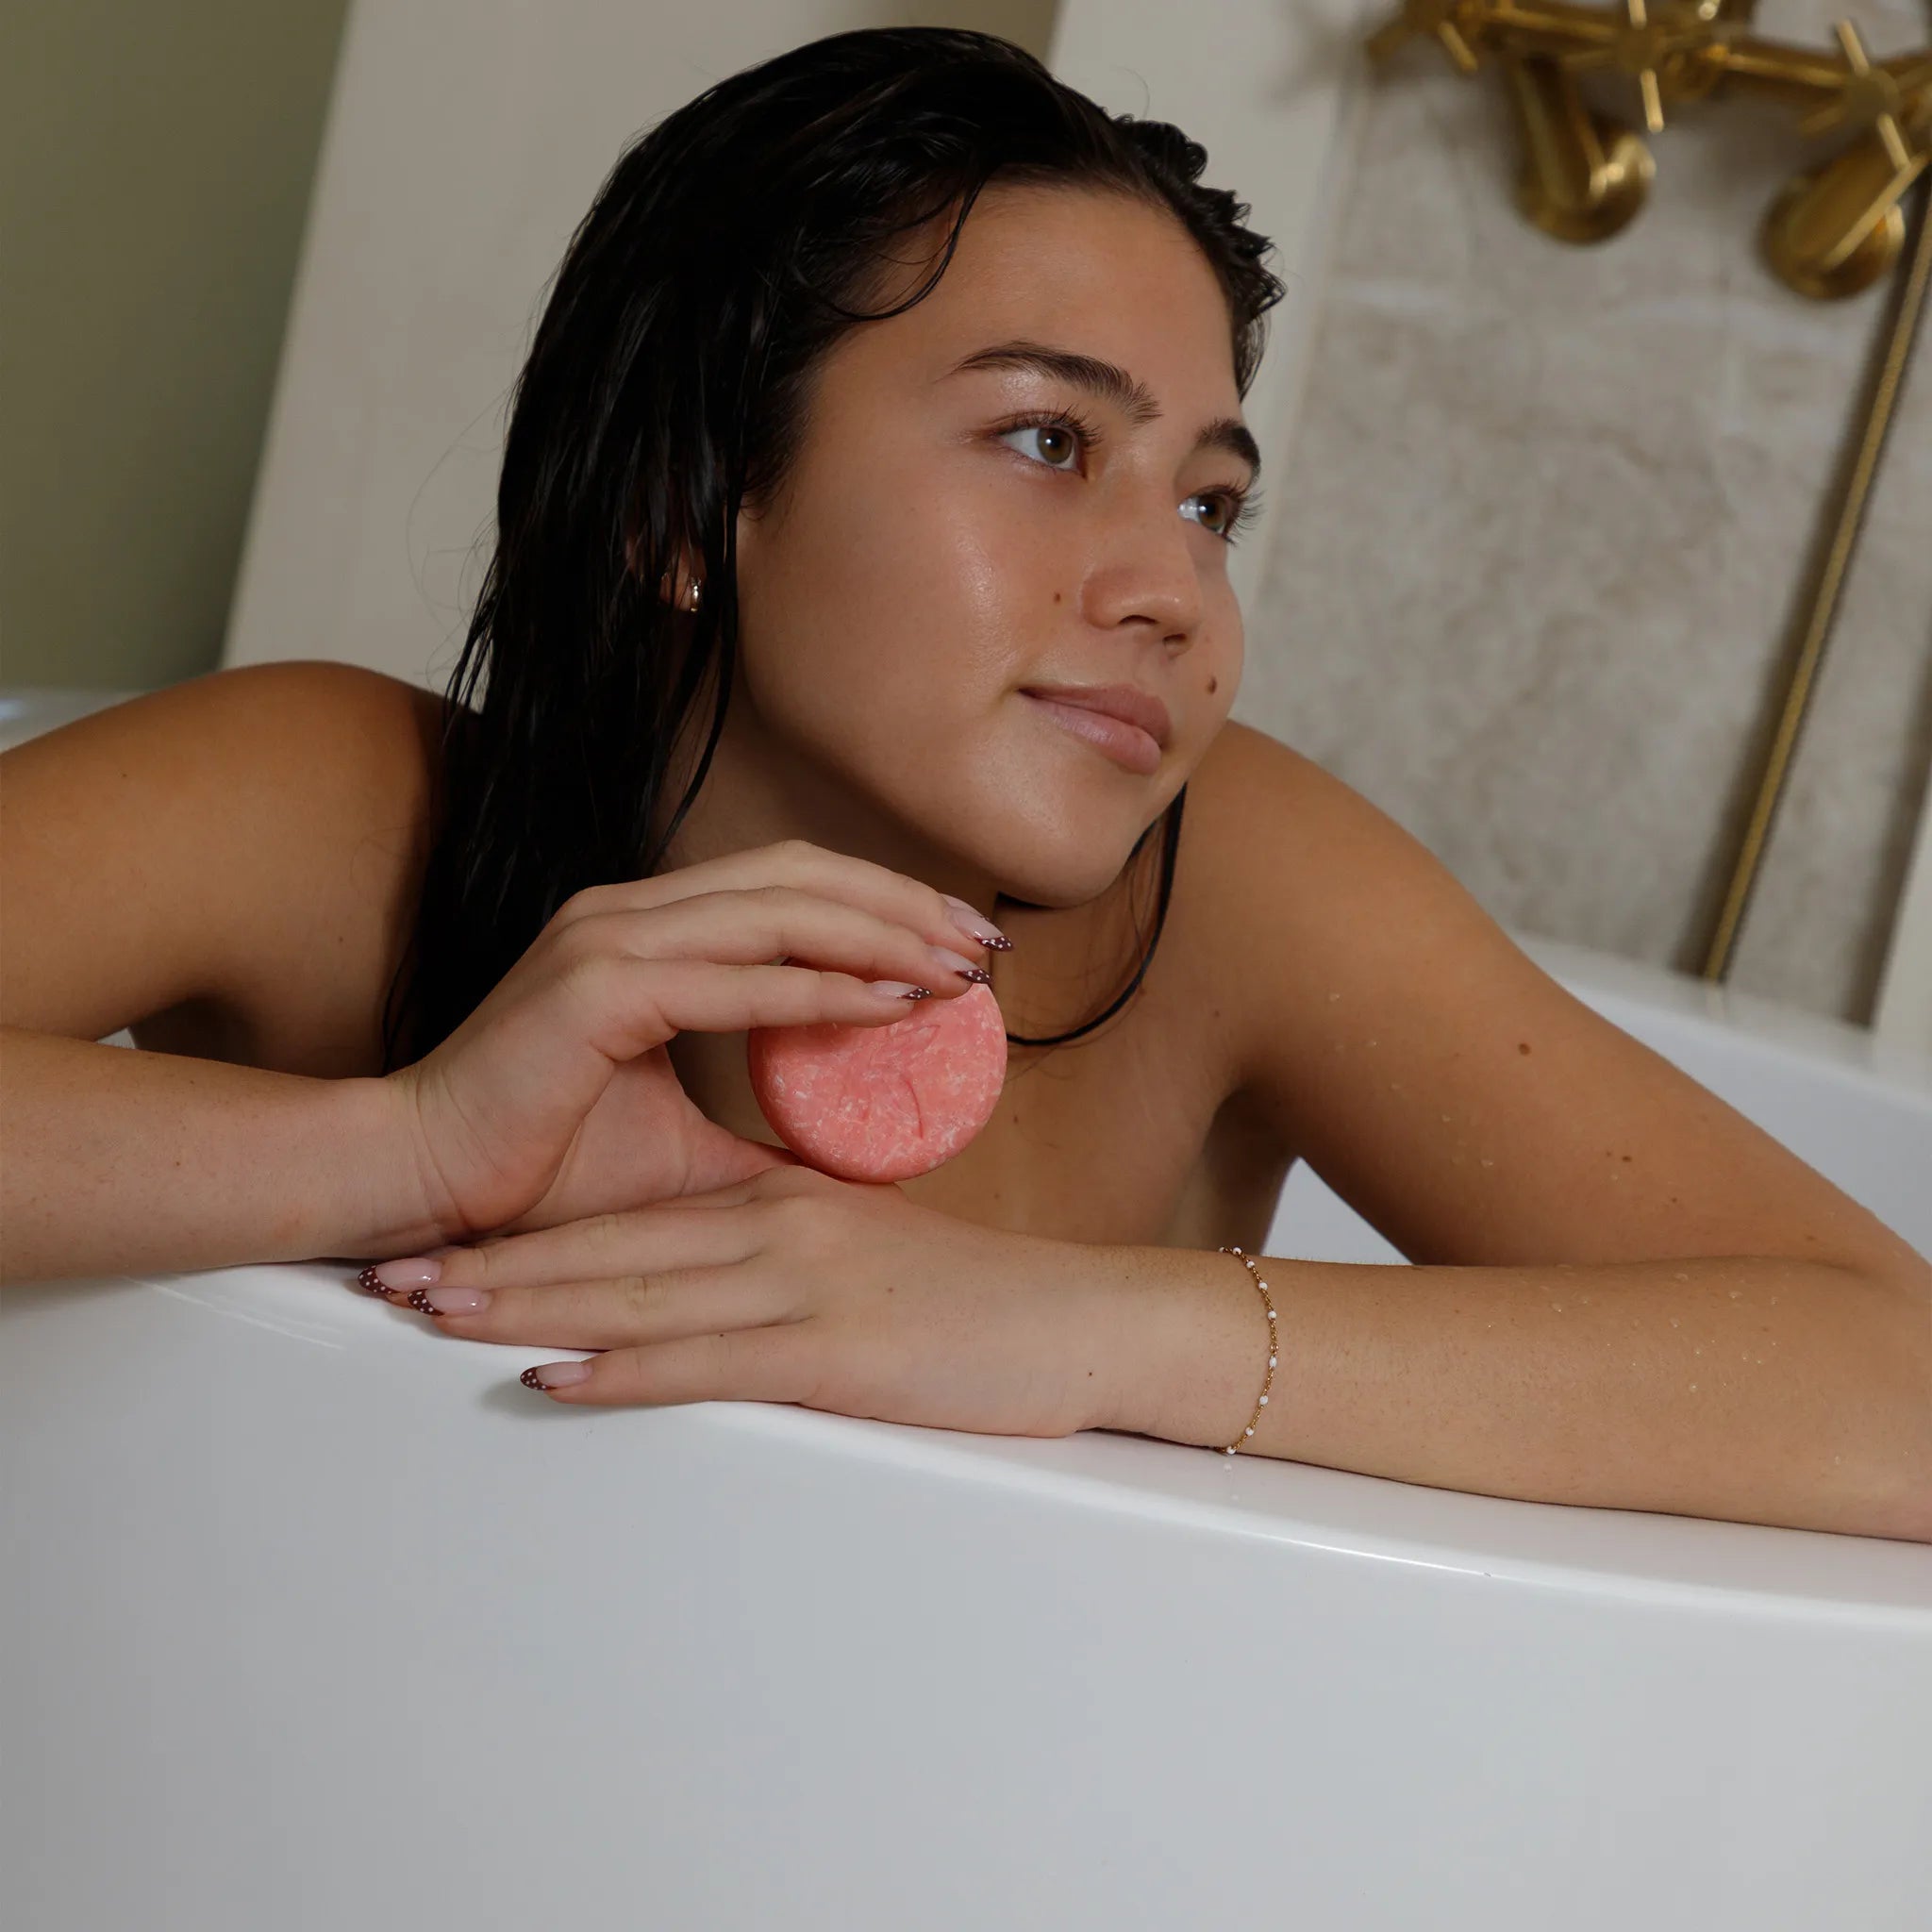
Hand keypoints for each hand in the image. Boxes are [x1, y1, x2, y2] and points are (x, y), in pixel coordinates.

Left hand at [366, 1164, 1117, 1437]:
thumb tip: (708, 1281)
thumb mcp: (866, 1253)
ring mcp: (803, 1282)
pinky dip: (619, 1369)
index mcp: (781, 1198)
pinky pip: (705, 1359)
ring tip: (431, 1313)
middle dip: (493, 1264)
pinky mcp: (833, 1346)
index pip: (630, 1215)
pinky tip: (552, 1378)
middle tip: (392, 1276)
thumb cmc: (977, 1300)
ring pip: (636, 1292)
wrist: (1082, 1321)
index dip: (530, 1230)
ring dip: (524, 1304)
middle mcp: (777, 1225)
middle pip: (608, 1245)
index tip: (445, 1244)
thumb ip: (783, 1252)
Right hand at [380, 841, 1002, 1244]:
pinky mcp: (596, 988)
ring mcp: (610, 938)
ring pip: (779, 909)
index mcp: (649, 932)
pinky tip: (894, 1005)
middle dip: (904, 903)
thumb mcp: (682, 1154)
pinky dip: (823, 988)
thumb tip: (851, 1176)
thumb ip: (763, 1147)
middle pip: (801, 876)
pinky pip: (738, 980)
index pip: (789, 887)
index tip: (962, 943)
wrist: (418, 1182)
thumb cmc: (533, 1168)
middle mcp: (630, 914)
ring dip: (882, 935)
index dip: (882, 903)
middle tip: (987, 944)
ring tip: (960, 969)